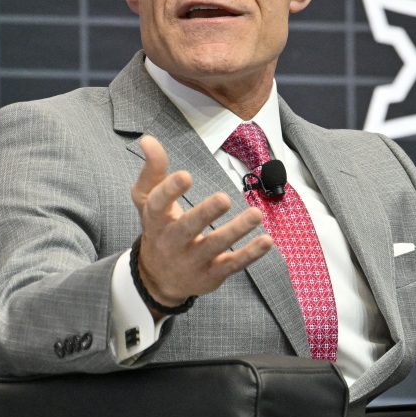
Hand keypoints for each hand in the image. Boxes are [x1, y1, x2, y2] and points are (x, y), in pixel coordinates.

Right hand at [130, 135, 272, 309]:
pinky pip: (233, 264)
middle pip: (188, 228)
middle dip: (206, 214)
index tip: (185, 175)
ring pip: (215, 245)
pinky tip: (267, 240)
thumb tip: (148, 139)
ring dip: (236, 231)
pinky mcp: (211, 274)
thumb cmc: (159, 227)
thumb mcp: (148, 200)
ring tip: (256, 214)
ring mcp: (192, 260)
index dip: (170, 191)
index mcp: (155, 220)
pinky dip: (250, 254)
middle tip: (224, 198)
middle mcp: (172, 242)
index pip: (158, 204)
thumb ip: (153, 169)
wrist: (159, 277)